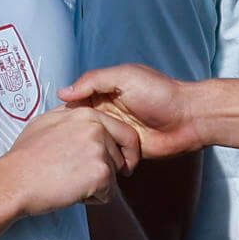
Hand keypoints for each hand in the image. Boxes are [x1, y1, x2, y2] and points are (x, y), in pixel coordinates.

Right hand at [0, 105, 138, 216]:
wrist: (15, 180)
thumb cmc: (25, 156)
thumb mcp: (46, 121)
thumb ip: (69, 116)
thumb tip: (79, 114)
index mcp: (87, 114)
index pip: (123, 131)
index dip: (118, 150)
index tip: (111, 161)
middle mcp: (97, 129)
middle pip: (119, 156)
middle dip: (102, 169)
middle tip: (74, 173)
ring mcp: (100, 151)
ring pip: (114, 176)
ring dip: (96, 184)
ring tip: (69, 181)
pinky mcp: (101, 174)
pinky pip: (108, 194)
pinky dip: (92, 199)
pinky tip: (70, 191)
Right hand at [60, 64, 202, 158]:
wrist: (189, 118)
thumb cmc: (162, 93)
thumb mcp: (125, 76)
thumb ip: (94, 80)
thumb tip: (65, 93)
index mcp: (106, 92)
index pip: (76, 101)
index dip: (63, 111)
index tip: (49, 122)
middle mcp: (109, 113)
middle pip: (81, 124)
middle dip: (69, 133)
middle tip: (54, 143)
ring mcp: (117, 132)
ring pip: (93, 142)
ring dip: (83, 147)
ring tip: (68, 154)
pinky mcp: (126, 151)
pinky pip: (108, 156)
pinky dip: (100, 159)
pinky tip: (87, 162)